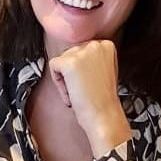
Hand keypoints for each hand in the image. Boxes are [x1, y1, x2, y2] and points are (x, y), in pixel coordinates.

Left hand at [47, 40, 132, 156]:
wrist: (104, 115)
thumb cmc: (103, 99)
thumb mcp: (104, 70)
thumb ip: (93, 58)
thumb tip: (77, 55)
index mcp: (106, 45)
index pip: (81, 50)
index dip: (81, 69)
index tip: (88, 81)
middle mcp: (96, 45)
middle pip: (70, 54)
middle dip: (72, 73)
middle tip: (83, 89)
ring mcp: (83, 52)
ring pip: (61, 60)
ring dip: (65, 78)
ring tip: (79, 91)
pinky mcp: (70, 62)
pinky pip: (53, 67)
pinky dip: (58, 83)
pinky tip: (72, 93)